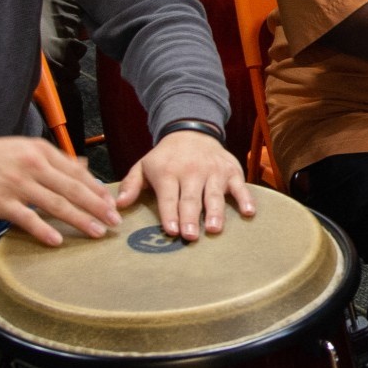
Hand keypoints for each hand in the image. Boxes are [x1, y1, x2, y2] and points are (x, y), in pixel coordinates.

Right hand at [0, 135, 120, 245]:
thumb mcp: (26, 148)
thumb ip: (55, 159)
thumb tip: (84, 166)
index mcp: (40, 151)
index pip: (76, 171)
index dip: (97, 188)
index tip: (112, 202)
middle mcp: (32, 166)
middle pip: (72, 189)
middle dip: (97, 206)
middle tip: (114, 221)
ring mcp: (17, 184)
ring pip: (55, 204)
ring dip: (79, 219)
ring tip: (97, 231)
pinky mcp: (1, 202)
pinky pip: (27, 219)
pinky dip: (43, 230)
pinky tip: (57, 240)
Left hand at [117, 129, 255, 239]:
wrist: (192, 130)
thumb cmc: (166, 156)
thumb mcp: (144, 165)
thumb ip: (131, 184)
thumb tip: (118, 205)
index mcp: (168, 172)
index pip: (169, 197)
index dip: (170, 214)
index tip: (172, 231)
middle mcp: (191, 171)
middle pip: (191, 198)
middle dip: (190, 218)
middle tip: (190, 237)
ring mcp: (213, 171)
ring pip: (214, 194)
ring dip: (215, 212)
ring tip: (214, 229)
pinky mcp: (231, 171)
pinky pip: (240, 186)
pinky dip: (245, 198)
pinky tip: (249, 212)